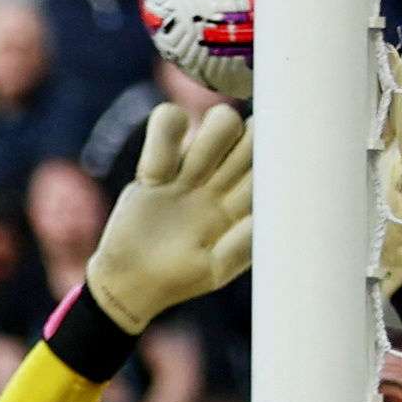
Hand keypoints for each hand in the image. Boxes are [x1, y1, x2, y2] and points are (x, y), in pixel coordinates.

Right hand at [84, 99, 252, 331]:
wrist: (130, 283)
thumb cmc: (178, 279)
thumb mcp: (214, 270)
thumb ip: (241, 244)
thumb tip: (263, 213)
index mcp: (243, 201)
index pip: (272, 160)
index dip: (272, 153)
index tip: (257, 171)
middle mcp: (224, 178)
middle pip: (253, 130)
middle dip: (245, 140)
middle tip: (219, 176)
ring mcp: (193, 166)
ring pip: (220, 118)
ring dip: (208, 139)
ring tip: (186, 178)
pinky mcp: (158, 161)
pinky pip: (168, 119)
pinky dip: (163, 137)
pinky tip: (154, 176)